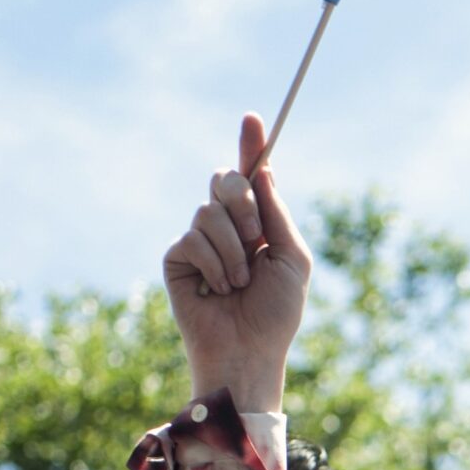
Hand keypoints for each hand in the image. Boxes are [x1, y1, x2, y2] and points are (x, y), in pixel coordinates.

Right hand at [162, 113, 312, 413]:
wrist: (249, 352)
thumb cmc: (276, 314)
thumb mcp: (292, 259)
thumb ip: (277, 213)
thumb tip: (263, 170)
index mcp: (257, 223)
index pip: (251, 176)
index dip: (251, 146)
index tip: (253, 118)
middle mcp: (226, 226)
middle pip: (226, 180)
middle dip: (244, 205)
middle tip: (256, 241)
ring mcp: (199, 240)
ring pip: (209, 210)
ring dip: (233, 248)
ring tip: (239, 283)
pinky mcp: (177, 258)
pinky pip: (192, 237)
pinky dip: (214, 263)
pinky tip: (218, 290)